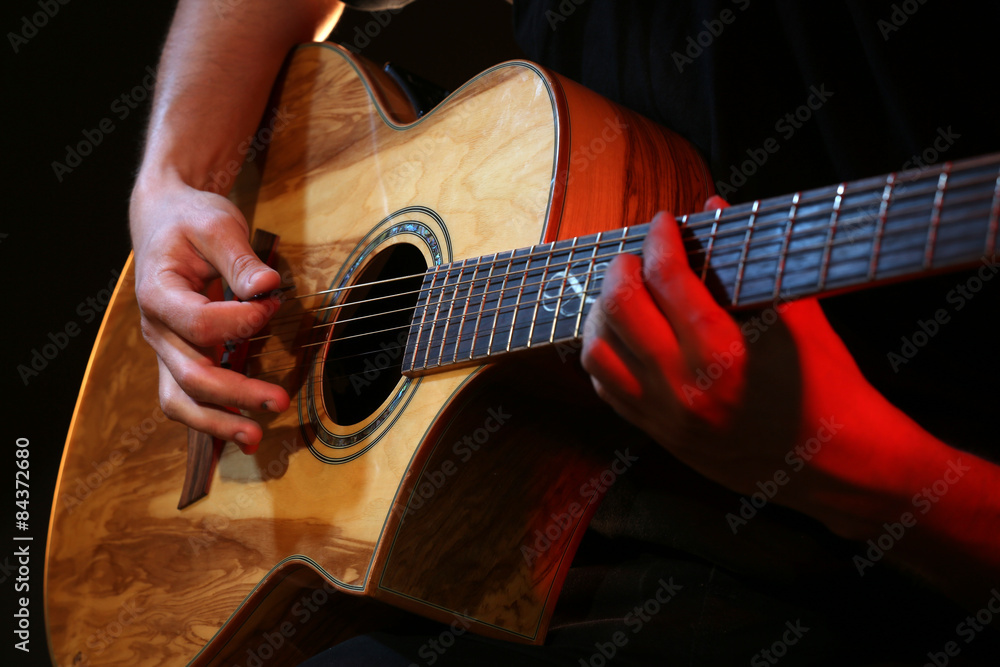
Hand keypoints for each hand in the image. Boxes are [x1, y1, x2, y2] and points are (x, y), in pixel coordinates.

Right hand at [130, 172, 289, 451]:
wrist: (163, 220)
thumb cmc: (189, 221)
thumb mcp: (216, 225)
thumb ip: (240, 259)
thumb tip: (267, 288)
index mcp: (158, 293)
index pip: (198, 324)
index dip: (239, 322)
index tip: (272, 305)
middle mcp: (156, 329)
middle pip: (191, 375)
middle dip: (237, 392)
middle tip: (280, 400)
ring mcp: (165, 349)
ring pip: (182, 399)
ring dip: (218, 422)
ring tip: (255, 438)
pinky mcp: (179, 357)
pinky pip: (188, 398)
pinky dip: (212, 418)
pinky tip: (243, 431)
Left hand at [580, 197, 916, 533]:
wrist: (834, 464)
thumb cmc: (826, 385)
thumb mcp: (798, 317)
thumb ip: (750, 260)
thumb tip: (712, 207)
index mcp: (722, 353)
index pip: (667, 277)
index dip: (661, 239)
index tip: (664, 222)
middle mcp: (683, 386)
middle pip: (619, 308)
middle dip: (623, 268)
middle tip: (638, 256)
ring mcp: (664, 414)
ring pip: (597, 350)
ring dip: (602, 313)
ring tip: (623, 294)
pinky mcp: (658, 434)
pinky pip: (606, 387)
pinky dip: (604, 354)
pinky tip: (622, 336)